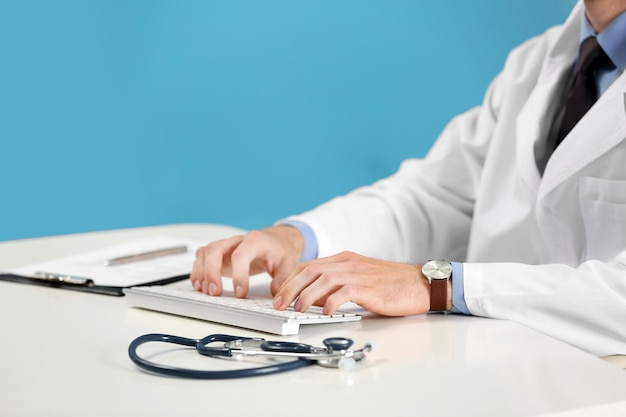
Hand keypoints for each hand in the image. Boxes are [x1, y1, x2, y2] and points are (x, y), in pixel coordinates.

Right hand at [190, 225, 303, 297]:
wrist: (276, 241)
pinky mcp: (219, 254)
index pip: (241, 255)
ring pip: (205, 253)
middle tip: (215, 293)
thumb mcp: (288, 263)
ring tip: (206, 291)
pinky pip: (202, 258)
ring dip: (202, 272)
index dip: (239, 274)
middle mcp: (236, 241)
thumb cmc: (280, 250)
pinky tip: (200, 286)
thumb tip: (276, 296)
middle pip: (215, 250)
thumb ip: (282, 279)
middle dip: (211, 272)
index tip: (241, 293)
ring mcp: (226, 246)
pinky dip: (198, 272)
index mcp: (254, 240)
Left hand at [273, 251, 437, 315]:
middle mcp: (348, 263)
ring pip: (322, 280)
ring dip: (305, 296)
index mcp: (344, 259)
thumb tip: (315, 299)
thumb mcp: (359, 279)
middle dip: (289, 288)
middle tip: (279, 303)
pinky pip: (342, 292)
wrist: (420, 283)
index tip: (279, 294)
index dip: (290, 280)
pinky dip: (330, 303)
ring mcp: (357, 274)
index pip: (309, 266)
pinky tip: (325, 313)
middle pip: (310, 271)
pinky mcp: (367, 287)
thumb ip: (338, 285)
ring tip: (297, 309)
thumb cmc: (392, 284)